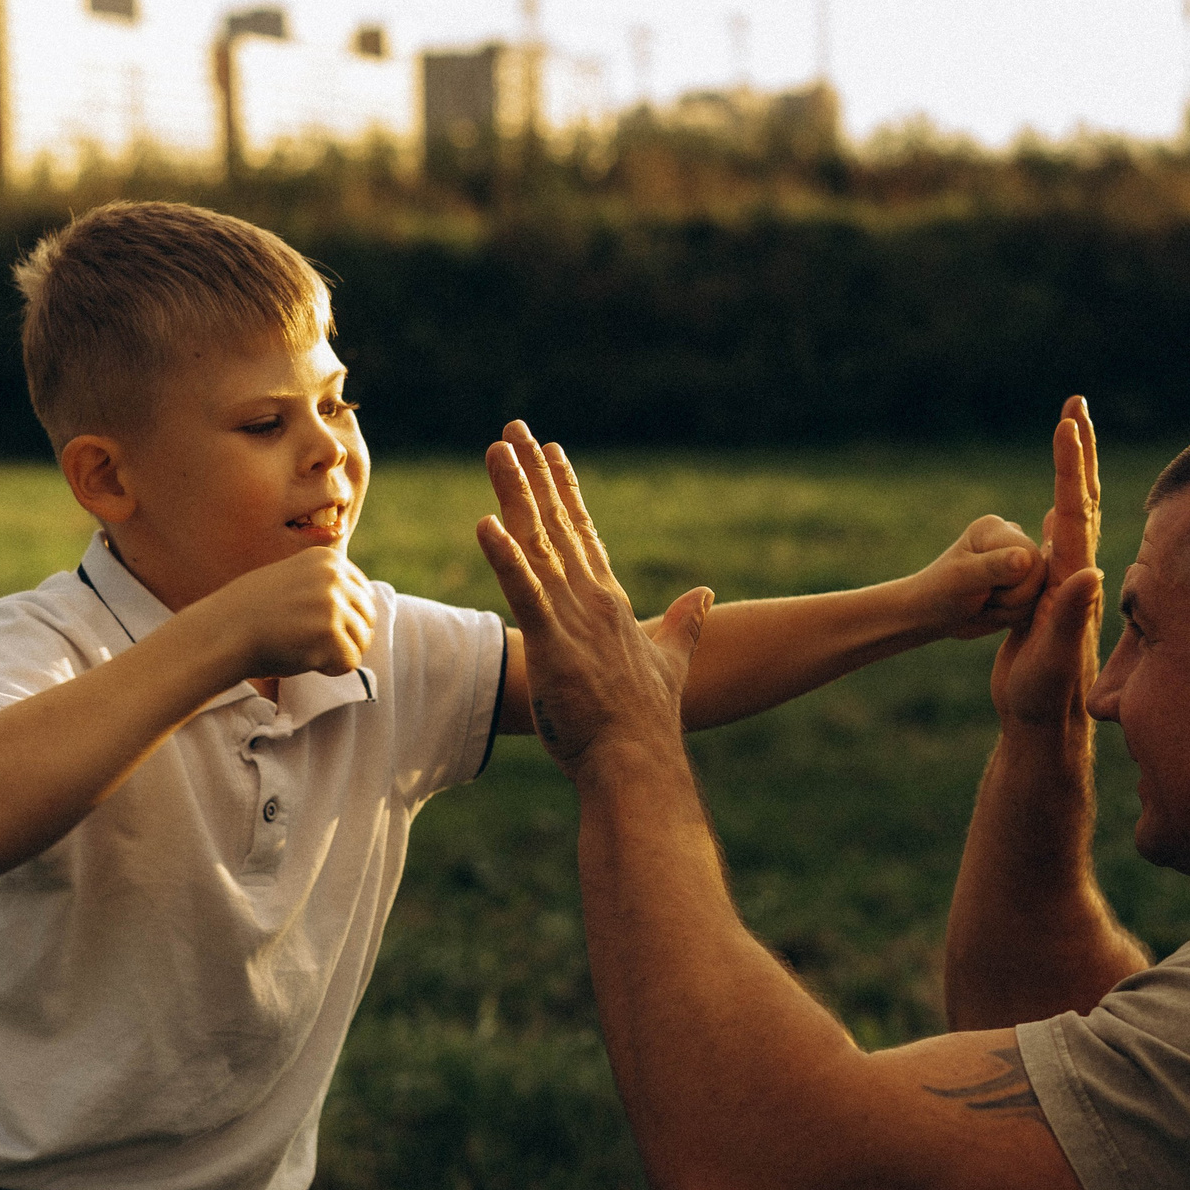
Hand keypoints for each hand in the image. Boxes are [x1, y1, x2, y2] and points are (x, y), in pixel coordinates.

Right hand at [193, 546, 376, 680]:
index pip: (363, 594)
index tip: (313, 623)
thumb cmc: (254, 613)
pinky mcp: (329, 634)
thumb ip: (327, 588)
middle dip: (345, 635)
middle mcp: (334, 576)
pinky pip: (351, 661)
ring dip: (337, 652)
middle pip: (367, 617)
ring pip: (362, 641)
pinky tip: (304, 659)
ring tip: (303, 648)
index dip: (343, 616)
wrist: (223, 631)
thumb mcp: (293, 580)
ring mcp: (332, 603)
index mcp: (327, 559)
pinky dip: (330, 668)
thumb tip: (370, 620)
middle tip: (310, 641)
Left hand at [474, 421, 710, 778]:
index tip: (550, 450)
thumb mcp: (670, 662)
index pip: (582, 531)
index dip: (563, 489)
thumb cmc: (647, 720)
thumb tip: (705, 594)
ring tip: (496, 451)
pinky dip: (505, 558)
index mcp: (609, 601)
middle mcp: (592, 598)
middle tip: (511, 429)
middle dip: (532, 473)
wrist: (639, 760)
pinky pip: (524, 592)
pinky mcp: (553, 642)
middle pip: (555, 523)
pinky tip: (484, 525)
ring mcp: (572, 617)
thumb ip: (684, 623)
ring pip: (537, 544)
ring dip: (515, 495)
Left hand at [910, 514, 1044, 640]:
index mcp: (997, 529)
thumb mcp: (962, 579)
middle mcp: (1014, 541)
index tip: (983, 589)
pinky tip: (993, 611)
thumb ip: (993, 566)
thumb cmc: (940, 593)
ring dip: (1010, 611)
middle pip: (1041, 577)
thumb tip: (1025, 558)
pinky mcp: (1024, 585)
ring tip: (984, 604)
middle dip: (1012, 600)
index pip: (1031, 558)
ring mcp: (1021, 564)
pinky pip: (1037, 606)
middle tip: (983, 599)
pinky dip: (1015, 617)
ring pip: (1040, 595)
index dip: (1014, 585)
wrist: (931, 615)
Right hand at [989, 396, 1106, 727]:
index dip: (1069, 466)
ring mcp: (1069, 583)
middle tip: (1075, 404)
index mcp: (1074, 581)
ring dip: (1071, 471)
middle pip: (1080, 500)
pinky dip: (1060, 509)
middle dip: (1078, 452)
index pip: (1073, 512)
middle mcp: (1078, 574)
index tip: (1066, 422)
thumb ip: (1068, 618)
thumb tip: (1087, 573)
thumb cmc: (1043, 699)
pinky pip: (1062, 541)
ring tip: (1071, 434)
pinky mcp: (1057, 596)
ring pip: (1073, 514)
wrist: (1045, 724)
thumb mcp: (1052, 660)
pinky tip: (1060, 505)